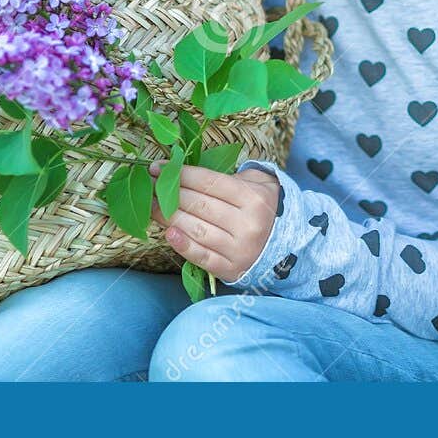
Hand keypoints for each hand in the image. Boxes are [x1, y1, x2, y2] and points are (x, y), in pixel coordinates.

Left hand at [146, 160, 278, 284]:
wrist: (289, 245)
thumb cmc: (266, 208)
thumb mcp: (260, 184)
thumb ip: (232, 175)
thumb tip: (193, 173)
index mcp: (253, 198)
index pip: (209, 182)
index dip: (181, 174)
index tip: (158, 169)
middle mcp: (247, 223)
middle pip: (199, 205)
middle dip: (169, 193)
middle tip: (148, 186)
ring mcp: (239, 249)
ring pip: (196, 229)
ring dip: (169, 217)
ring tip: (151, 207)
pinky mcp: (232, 269)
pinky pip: (203, 257)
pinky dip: (183, 246)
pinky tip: (168, 234)